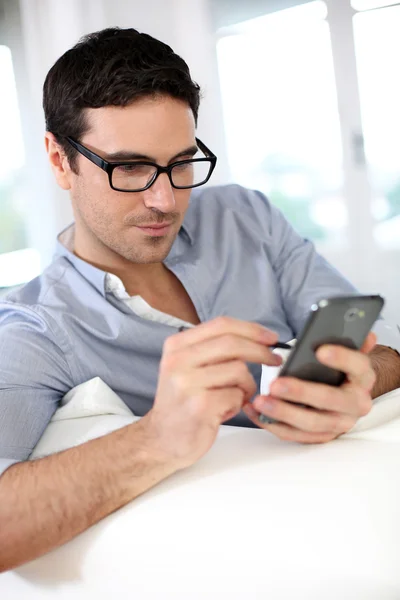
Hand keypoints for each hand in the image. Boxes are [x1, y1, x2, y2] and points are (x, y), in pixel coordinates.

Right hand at [144, 317, 280, 468]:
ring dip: (247, 385)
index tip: (270, 337)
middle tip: (274, 360)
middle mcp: (178, 361)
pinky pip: (236, 395)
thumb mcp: (188, 367)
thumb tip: (256, 337)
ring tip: (236, 397)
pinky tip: (225, 411)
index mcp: (177, 346)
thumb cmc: (184, 403)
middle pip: (232, 344)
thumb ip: (214, 350)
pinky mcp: (199, 406)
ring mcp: (187, 383)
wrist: (161, 440)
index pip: (221, 325)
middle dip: (260, 351)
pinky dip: (238, 403)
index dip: (251, 329)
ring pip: (238, 370)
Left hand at [243, 333, 376, 443]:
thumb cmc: (338, 369)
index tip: (320, 351)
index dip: (341, 358)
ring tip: (260, 401)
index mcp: (363, 377)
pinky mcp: (320, 436)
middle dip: (301, 392)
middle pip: (330, 400)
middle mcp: (356, 403)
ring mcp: (339, 423)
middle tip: (276, 384)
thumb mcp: (345, 352)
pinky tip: (254, 410)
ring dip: (283, 412)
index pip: (357, 366)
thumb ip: (347, 340)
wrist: (344, 395)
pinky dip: (273, 424)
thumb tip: (357, 327)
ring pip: (311, 423)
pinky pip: (296, 435)